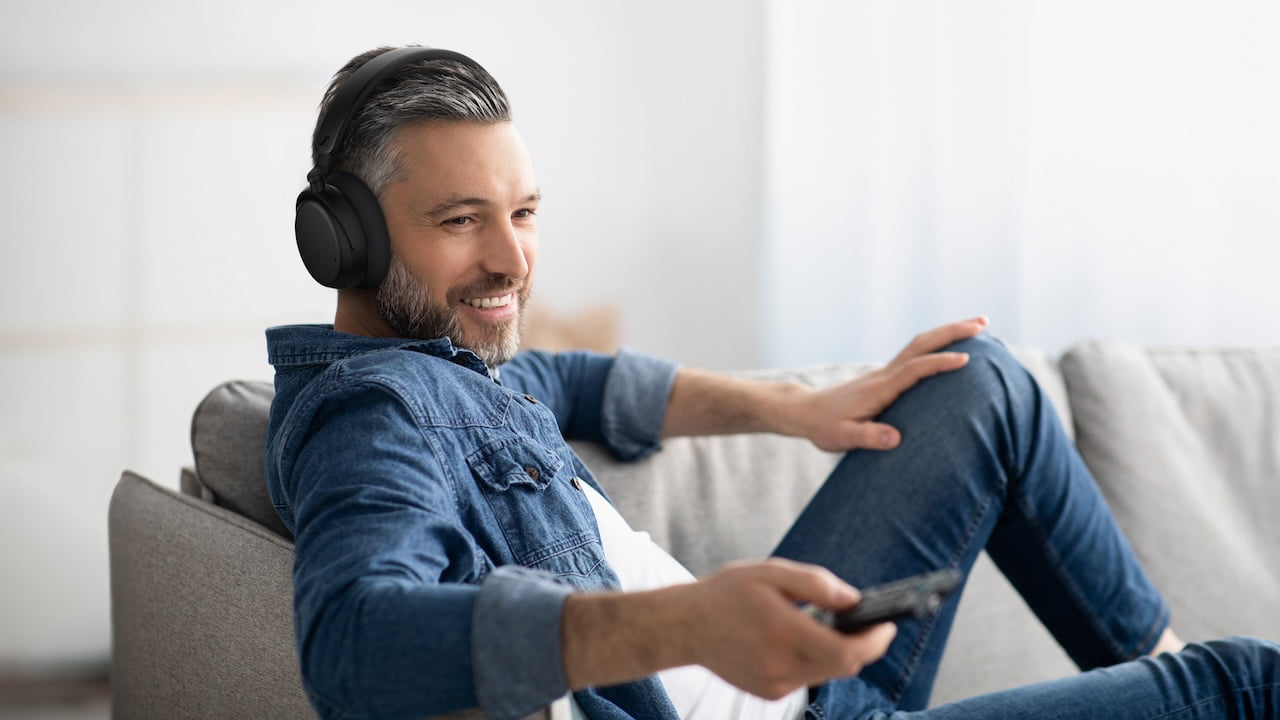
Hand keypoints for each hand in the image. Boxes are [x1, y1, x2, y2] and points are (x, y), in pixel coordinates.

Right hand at [675, 559, 896, 699]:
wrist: (685, 627)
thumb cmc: (728, 594)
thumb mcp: (771, 572)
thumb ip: (816, 584)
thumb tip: (854, 600)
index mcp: (785, 634)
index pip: (848, 652)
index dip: (875, 641)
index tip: (888, 625)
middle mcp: (782, 666)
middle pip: (844, 666)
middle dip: (863, 645)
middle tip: (870, 623)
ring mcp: (776, 685)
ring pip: (826, 672)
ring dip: (837, 651)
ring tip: (831, 626)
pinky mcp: (769, 692)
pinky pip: (806, 677)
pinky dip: (813, 659)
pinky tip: (799, 639)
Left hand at [793, 317, 988, 451]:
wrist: (806, 411)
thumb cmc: (825, 427)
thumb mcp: (842, 437)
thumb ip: (868, 437)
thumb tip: (896, 438)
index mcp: (879, 388)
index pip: (914, 370)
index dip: (939, 363)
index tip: (966, 359)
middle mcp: (884, 375)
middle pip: (921, 345)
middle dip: (952, 332)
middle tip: (983, 323)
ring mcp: (885, 373)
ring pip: (920, 344)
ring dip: (948, 332)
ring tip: (978, 326)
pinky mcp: (886, 376)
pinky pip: (916, 354)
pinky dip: (938, 344)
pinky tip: (953, 348)